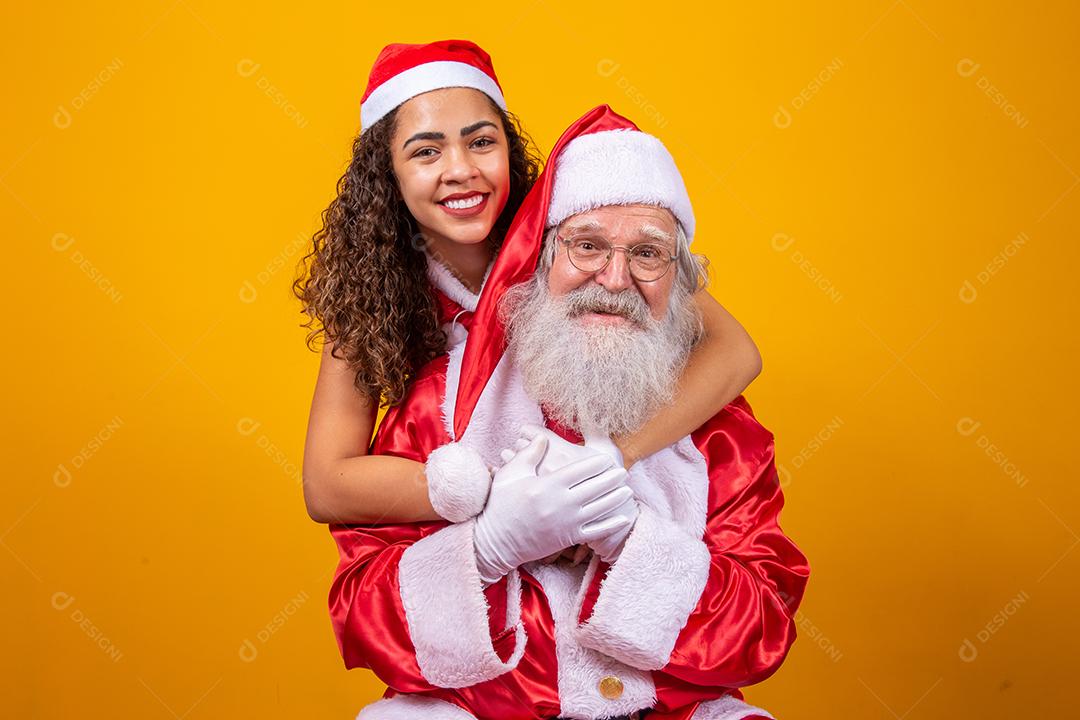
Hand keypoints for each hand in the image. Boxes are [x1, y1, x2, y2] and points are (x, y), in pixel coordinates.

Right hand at [509, 426, 636, 564]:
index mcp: (548, 485)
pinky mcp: (568, 538)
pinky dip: (612, 524)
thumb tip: (544, 437)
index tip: (608, 459)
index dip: (597, 464)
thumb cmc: (501, 504)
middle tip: (624, 472)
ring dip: (616, 498)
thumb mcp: (511, 474)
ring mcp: (567, 522)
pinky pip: (596, 531)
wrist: (495, 541)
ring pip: (600, 508)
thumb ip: (530, 454)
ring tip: (627, 490)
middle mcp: (561, 503)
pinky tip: (624, 517)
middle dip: (612, 479)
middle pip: (595, 488)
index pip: (580, 470)